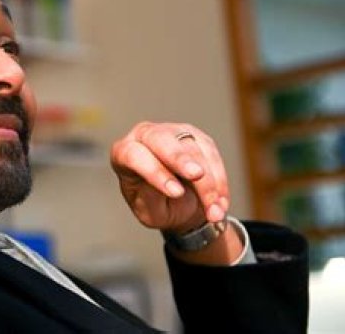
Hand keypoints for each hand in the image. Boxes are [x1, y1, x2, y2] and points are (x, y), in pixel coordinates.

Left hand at [110, 122, 229, 234]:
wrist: (178, 203)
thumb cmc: (154, 205)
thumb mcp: (148, 211)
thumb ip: (152, 200)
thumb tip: (176, 188)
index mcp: (123, 153)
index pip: (134, 156)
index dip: (154, 172)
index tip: (175, 192)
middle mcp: (145, 136)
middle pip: (161, 140)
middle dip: (180, 158)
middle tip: (197, 175)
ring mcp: (173, 132)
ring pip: (193, 150)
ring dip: (208, 183)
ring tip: (214, 212)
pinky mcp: (197, 137)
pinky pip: (211, 155)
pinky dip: (219, 181)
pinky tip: (221, 203)